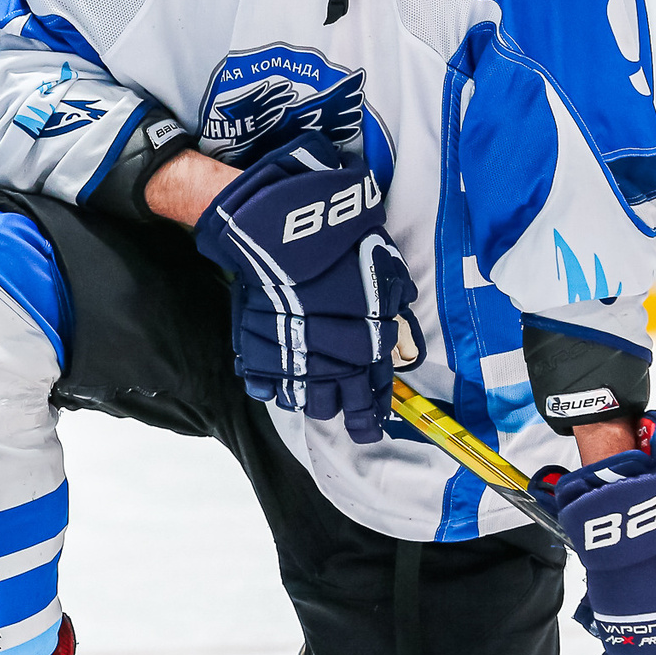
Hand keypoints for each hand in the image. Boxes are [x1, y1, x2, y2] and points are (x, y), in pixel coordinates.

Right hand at [191, 133, 418, 443]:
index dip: (376, 406)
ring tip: (316, 402)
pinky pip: (261, 381)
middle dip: (348, 412)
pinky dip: (269, 388)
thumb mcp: (380, 262)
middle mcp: (328, 356)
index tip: (377, 419)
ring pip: (302, 397)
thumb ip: (390, 291)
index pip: (373, 386)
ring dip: (311, 400)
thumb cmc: (338, 242)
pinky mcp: (257, 345)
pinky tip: (275, 390)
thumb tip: (399, 306)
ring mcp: (290, 354)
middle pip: (337, 400)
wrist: (282, 231)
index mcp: (363, 341)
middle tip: (355, 423)